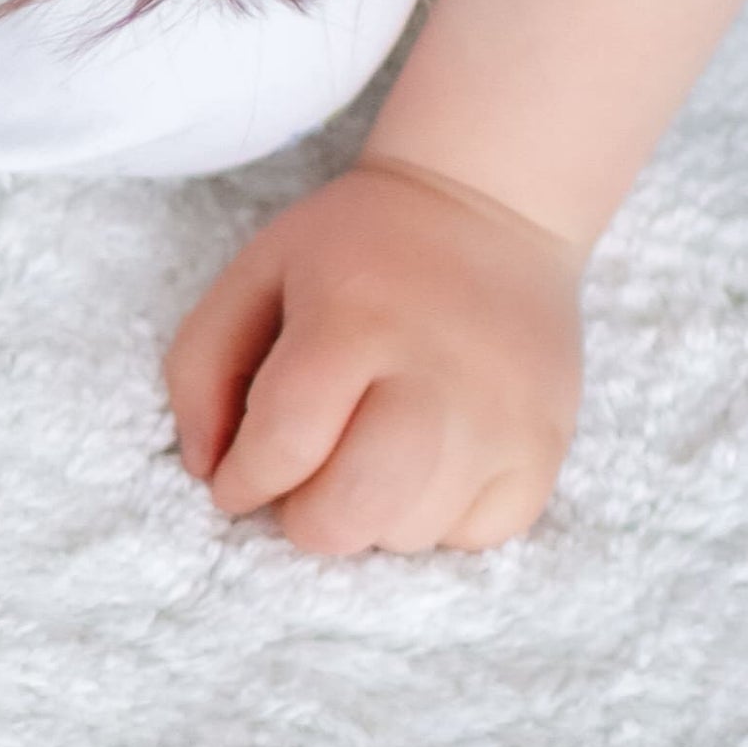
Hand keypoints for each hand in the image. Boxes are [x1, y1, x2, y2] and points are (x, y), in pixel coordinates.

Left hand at [163, 153, 582, 558]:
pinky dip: (437, 521)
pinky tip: (424, 466)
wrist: (491, 210)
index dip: (242, 481)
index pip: (285, 444)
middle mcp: (438, 374)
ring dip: (368, 517)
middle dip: (304, 517)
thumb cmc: (357, 250)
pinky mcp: (545, 448)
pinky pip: (476, 536)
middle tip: (302, 480)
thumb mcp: (256, 274)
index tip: (237, 477)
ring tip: (365, 457)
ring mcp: (504, 417)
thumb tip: (209, 471)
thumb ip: (202, 368)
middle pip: (352, 512)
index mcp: (355, 318)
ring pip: (409, 534)